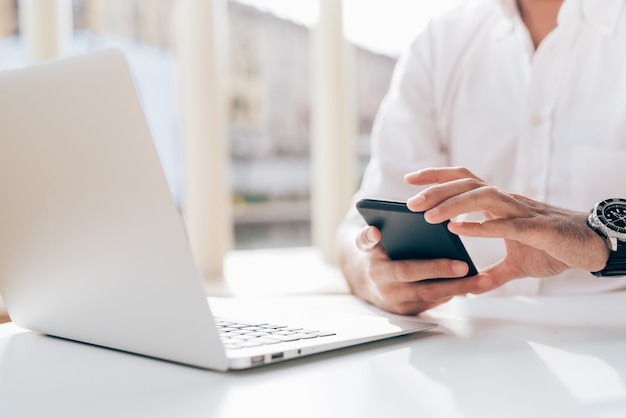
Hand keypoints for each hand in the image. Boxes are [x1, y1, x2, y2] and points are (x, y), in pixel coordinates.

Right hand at [337, 224, 491, 314]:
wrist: (367, 282)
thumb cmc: (375, 256)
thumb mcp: (364, 245)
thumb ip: (367, 238)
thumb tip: (374, 232)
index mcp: (378, 270)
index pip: (397, 267)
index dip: (411, 260)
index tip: (430, 259)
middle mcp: (388, 290)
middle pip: (420, 285)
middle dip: (443, 274)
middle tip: (465, 266)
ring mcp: (400, 304)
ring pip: (433, 296)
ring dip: (458, 289)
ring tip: (483, 280)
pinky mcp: (411, 312)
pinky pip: (435, 302)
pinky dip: (453, 292)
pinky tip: (472, 284)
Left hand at [404, 166, 609, 289]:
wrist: (593, 247)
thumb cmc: (554, 247)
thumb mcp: (517, 264)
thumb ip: (493, 273)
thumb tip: (473, 288)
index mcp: (500, 206)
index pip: (464, 181)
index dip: (437, 176)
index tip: (409, 179)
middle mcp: (508, 203)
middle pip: (468, 184)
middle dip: (436, 190)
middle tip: (409, 202)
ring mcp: (523, 212)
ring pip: (484, 196)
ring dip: (454, 204)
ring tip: (428, 216)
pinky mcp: (538, 229)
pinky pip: (507, 224)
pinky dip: (482, 226)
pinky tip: (459, 229)